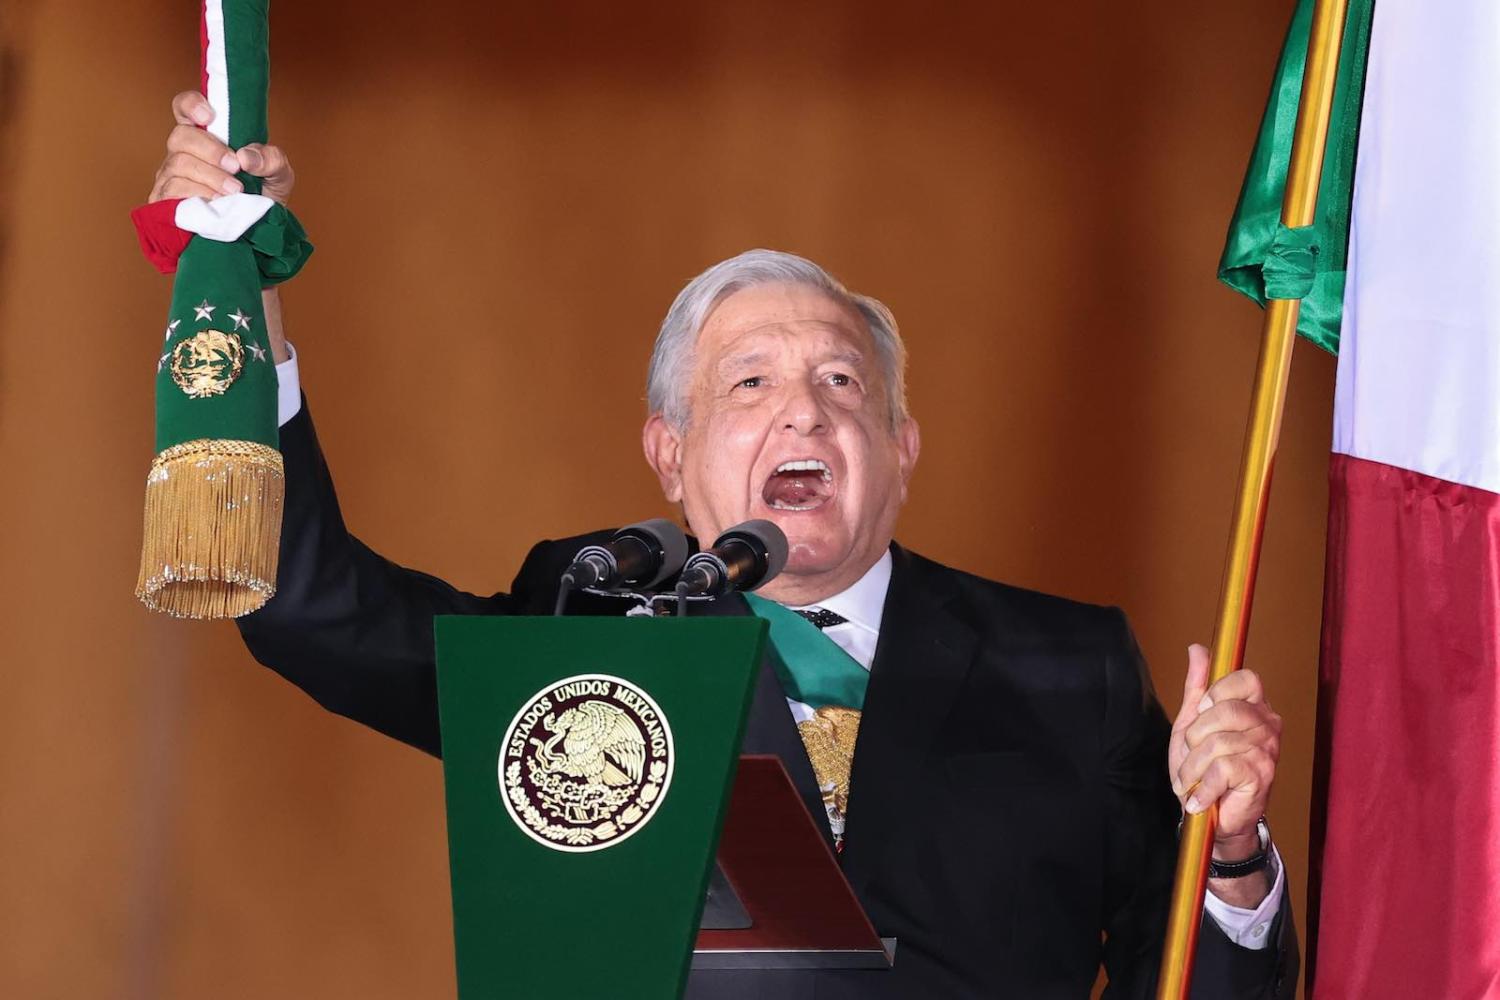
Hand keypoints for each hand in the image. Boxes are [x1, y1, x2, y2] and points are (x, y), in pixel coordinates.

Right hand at [148, 91, 294, 204]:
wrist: (258, 232)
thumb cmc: (264, 196)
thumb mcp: (279, 174)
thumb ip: (271, 158)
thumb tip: (245, 156)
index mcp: (205, 136)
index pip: (184, 107)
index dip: (190, 104)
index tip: (209, 116)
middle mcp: (183, 153)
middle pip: (181, 136)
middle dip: (210, 151)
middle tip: (236, 168)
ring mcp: (170, 177)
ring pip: (178, 165)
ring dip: (210, 177)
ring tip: (234, 192)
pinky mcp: (165, 203)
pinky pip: (171, 192)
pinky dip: (197, 196)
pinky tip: (216, 204)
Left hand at [1169, 644, 1280, 853]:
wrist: (1210, 816)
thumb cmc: (1204, 768)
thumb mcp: (1192, 723)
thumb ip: (1197, 686)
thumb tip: (1198, 648)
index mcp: (1253, 707)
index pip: (1246, 678)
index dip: (1217, 692)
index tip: (1201, 713)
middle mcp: (1268, 725)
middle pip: (1225, 710)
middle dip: (1195, 736)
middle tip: (1193, 755)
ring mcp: (1268, 750)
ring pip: (1217, 742)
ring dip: (1193, 766)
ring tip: (1194, 780)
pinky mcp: (1262, 776)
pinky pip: (1222, 767)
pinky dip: (1202, 786)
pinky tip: (1201, 796)